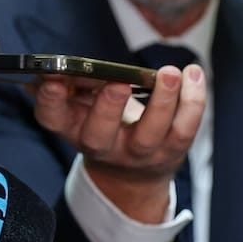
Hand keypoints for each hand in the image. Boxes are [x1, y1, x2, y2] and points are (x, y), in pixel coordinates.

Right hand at [32, 65, 205, 220]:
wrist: (131, 173)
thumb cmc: (102, 125)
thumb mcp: (80, 108)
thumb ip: (70, 87)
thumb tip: (52, 68)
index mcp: (71, 129)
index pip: (52, 118)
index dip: (50, 101)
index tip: (53, 80)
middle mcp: (101, 147)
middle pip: (99, 134)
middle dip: (108, 108)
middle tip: (117, 82)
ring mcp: (138, 153)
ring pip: (150, 133)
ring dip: (162, 101)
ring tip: (169, 73)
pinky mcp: (171, 151)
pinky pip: (185, 128)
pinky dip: (193, 100)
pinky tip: (193, 74)